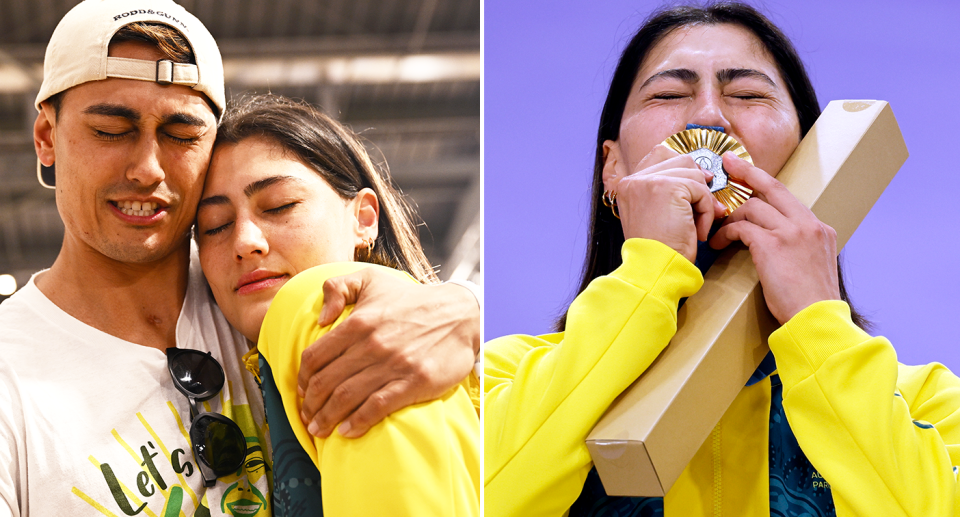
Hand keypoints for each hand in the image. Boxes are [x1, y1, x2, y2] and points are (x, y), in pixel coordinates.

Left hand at [296, 267, 479, 437]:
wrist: (460, 315)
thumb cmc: (412, 300)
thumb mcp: (372, 279)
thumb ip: (338, 287)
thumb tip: (320, 317)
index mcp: (358, 322)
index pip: (314, 357)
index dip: (302, 379)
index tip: (302, 391)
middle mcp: (372, 344)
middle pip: (326, 383)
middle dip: (310, 405)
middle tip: (307, 417)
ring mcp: (393, 365)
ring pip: (346, 398)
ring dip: (327, 418)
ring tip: (320, 429)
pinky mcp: (414, 382)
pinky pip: (377, 407)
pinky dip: (357, 422)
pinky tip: (347, 431)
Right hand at [617, 145, 726, 262]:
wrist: (655, 269)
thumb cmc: (658, 250)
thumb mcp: (656, 214)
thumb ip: (669, 191)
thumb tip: (705, 174)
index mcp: (626, 184)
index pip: (660, 155)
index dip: (683, 169)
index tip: (696, 188)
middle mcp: (634, 179)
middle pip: (681, 160)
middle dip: (698, 183)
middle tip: (705, 209)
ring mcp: (649, 181)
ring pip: (693, 173)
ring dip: (703, 200)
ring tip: (697, 226)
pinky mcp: (668, 187)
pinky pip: (701, 190)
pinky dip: (707, 211)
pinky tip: (699, 231)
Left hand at [709, 153, 840, 323]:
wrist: (816, 319)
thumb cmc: (809, 302)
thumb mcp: (814, 265)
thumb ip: (800, 247)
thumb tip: (778, 241)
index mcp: (819, 228)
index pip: (787, 197)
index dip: (765, 182)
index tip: (749, 170)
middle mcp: (807, 224)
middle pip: (772, 187)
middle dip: (747, 172)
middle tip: (727, 164)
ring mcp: (791, 232)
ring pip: (752, 207)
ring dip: (729, 218)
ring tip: (715, 231)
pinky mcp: (772, 245)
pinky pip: (741, 228)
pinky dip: (725, 233)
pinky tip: (717, 243)